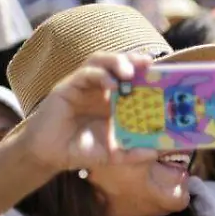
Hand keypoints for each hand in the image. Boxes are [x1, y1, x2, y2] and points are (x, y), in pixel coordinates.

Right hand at [14, 53, 158, 173]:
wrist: (51, 156)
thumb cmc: (82, 150)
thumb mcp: (113, 154)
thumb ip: (133, 153)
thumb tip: (156, 152)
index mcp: (115, 100)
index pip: (133, 78)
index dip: (147, 73)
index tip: (163, 73)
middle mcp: (101, 88)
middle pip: (119, 64)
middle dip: (134, 60)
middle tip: (149, 64)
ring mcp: (84, 85)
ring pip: (101, 61)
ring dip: (117, 62)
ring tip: (130, 72)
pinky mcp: (68, 87)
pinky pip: (85, 74)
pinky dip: (100, 75)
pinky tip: (112, 84)